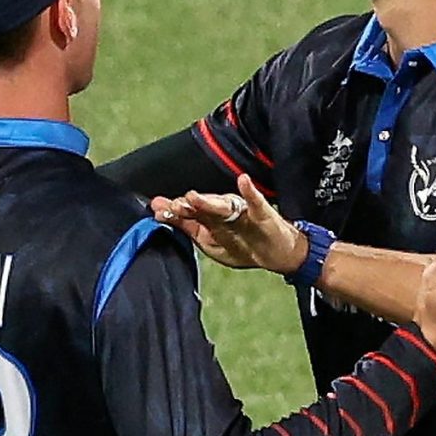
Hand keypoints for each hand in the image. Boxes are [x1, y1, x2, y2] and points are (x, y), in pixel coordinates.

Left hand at [153, 174, 308, 273]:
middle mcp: (226, 212)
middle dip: (189, 207)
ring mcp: (245, 212)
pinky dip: (250, 192)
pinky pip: (257, 203)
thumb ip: (188, 228)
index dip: (174, 211)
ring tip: (194, 197)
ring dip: (209, 201)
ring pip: (224, 206)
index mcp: (212, 220)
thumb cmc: (245, 246)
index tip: (156, 208)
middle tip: (174, 205)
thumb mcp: (212, 243)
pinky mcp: (264, 215)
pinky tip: (244, 181)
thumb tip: (159, 214)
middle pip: (204, 208)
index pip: (190, 213)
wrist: (279, 254)